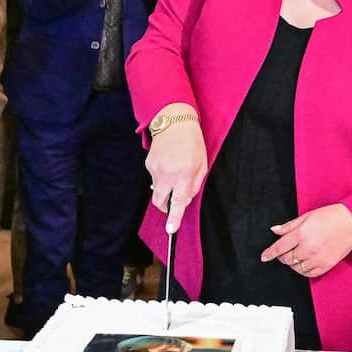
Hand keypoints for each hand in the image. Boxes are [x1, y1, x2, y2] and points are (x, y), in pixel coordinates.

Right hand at [144, 103, 206, 233]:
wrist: (174, 121)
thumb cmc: (192, 143)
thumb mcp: (202, 164)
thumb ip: (195, 185)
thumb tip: (185, 200)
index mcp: (184, 174)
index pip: (178, 201)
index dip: (174, 217)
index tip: (170, 230)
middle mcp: (167, 173)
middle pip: (160, 201)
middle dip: (165, 207)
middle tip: (171, 203)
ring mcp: (155, 169)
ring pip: (157, 189)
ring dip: (165, 186)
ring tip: (174, 169)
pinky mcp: (149, 164)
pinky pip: (155, 177)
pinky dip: (161, 175)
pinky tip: (168, 162)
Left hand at [260, 204, 351, 278]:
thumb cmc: (331, 216)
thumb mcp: (307, 216)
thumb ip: (289, 226)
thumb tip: (275, 230)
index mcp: (301, 233)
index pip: (280, 247)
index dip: (269, 253)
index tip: (264, 257)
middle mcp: (308, 247)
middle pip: (287, 259)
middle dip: (282, 257)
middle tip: (284, 253)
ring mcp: (317, 257)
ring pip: (297, 268)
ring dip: (293, 264)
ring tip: (296, 257)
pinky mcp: (326, 265)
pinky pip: (310, 274)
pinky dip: (304, 271)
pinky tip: (304, 264)